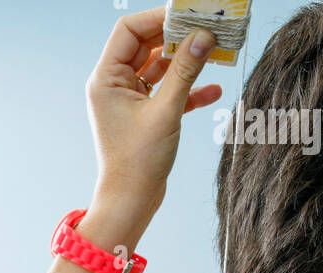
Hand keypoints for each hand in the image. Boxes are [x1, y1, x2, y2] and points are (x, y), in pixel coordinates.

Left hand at [85, 5, 222, 228]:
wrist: (130, 203)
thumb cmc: (138, 164)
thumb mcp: (165, 112)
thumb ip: (185, 71)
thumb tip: (203, 36)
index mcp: (106, 79)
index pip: (130, 30)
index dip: (158, 17)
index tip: (188, 14)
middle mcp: (114, 85)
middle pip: (147, 44)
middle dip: (178, 37)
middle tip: (207, 28)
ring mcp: (128, 100)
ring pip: (160, 67)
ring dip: (186, 62)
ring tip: (216, 53)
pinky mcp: (144, 115)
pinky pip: (166, 91)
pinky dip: (188, 90)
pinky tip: (214, 90)